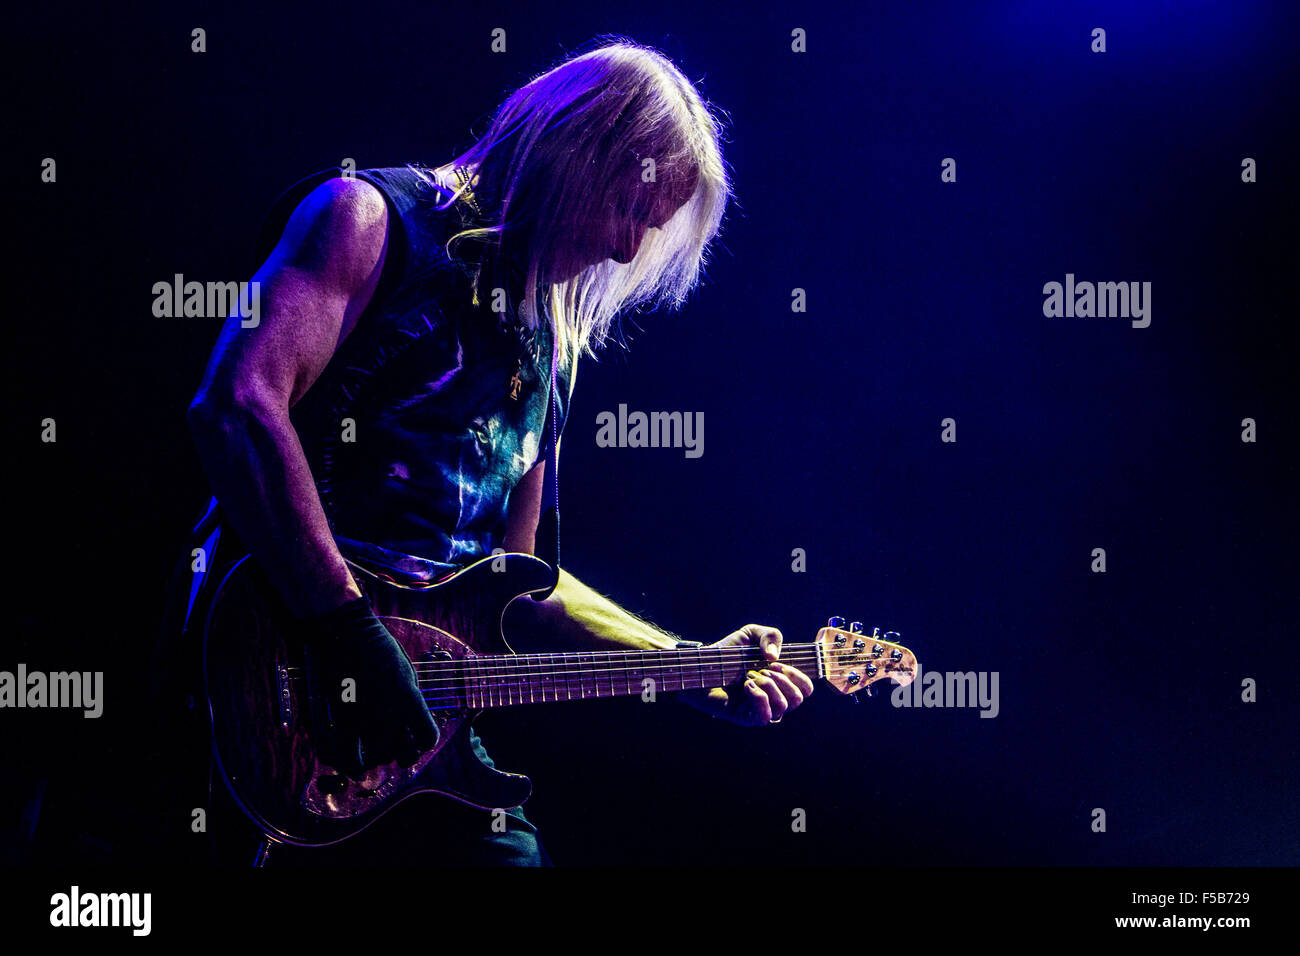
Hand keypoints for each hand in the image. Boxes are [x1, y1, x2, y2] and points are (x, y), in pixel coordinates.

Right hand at [300, 597, 439, 776]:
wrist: (345, 635)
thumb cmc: (378, 646)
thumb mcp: (406, 669)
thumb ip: (410, 697)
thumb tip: (411, 717)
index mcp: (410, 699)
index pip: (428, 738)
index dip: (425, 741)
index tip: (418, 737)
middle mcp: (391, 715)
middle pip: (404, 755)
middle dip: (403, 754)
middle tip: (397, 745)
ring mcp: (366, 720)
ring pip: (379, 759)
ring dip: (379, 757)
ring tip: (377, 748)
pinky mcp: (343, 721)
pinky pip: (351, 758)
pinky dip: (354, 765)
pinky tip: (357, 763)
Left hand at [680, 624, 813, 725]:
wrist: (701, 665)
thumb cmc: (727, 653)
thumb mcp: (752, 635)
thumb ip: (771, 635)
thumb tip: (775, 657)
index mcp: (780, 682)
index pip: (806, 689)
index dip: (798, 676)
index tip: (777, 663)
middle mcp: (773, 698)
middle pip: (798, 699)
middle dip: (782, 680)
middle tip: (762, 669)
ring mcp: (760, 710)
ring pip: (783, 706)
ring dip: (768, 685)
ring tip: (749, 676)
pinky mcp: (746, 718)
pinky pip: (765, 717)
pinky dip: (759, 697)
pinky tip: (746, 685)